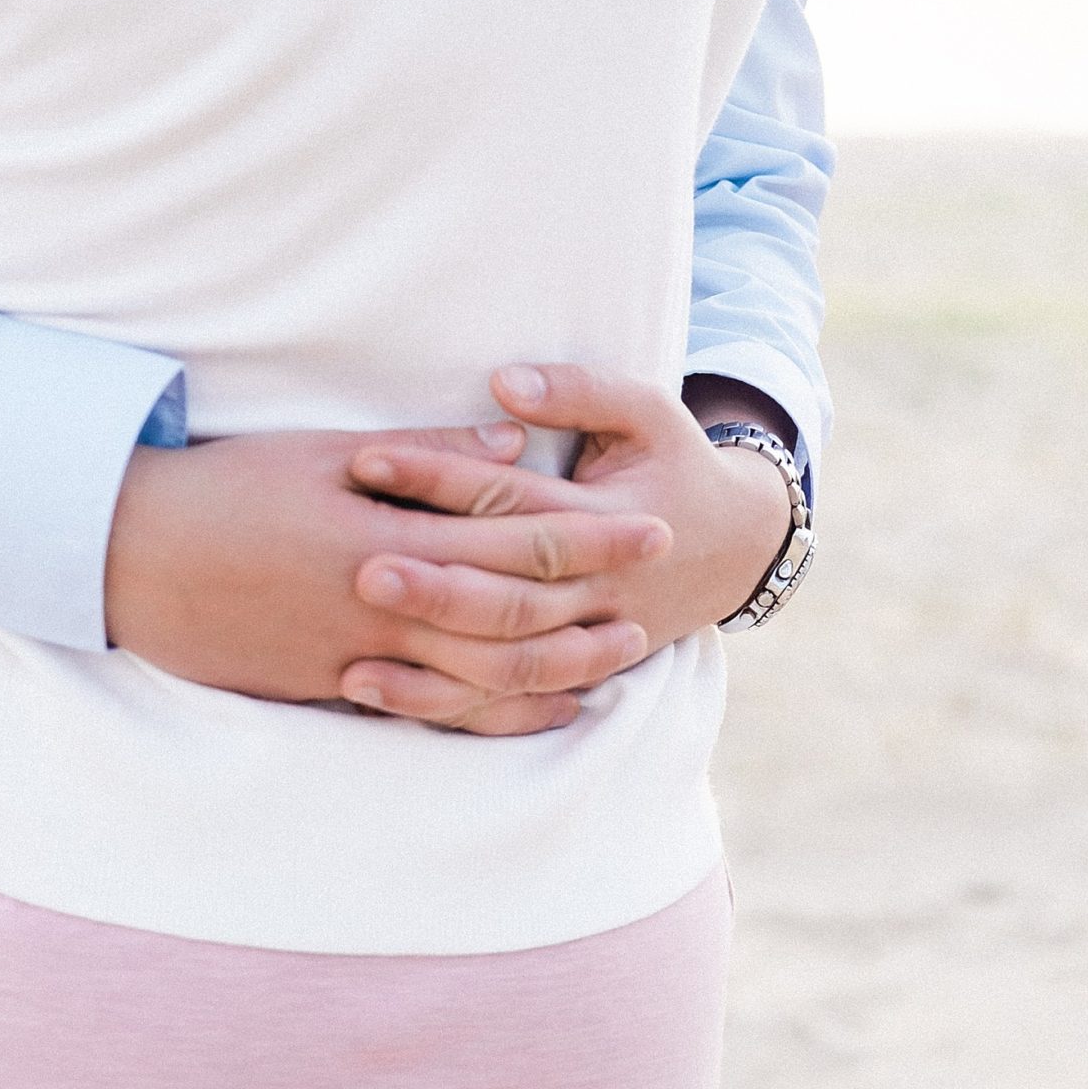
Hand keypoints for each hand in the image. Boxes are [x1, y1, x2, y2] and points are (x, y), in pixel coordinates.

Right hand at [105, 422, 672, 734]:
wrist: (125, 555)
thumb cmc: (225, 487)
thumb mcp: (324, 453)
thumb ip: (428, 456)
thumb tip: (515, 448)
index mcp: (387, 534)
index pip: (514, 540)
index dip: (591, 539)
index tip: (650, 528)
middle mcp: (381, 605)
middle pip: (511, 620)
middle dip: (590, 614)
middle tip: (653, 608)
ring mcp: (356, 658)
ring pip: (478, 681)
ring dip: (554, 674)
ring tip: (611, 666)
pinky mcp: (330, 689)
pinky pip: (428, 714)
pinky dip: (489, 715)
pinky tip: (533, 711)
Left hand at [336, 365, 794, 695]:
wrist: (736, 546)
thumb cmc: (673, 464)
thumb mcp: (648, 411)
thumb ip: (580, 391)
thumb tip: (504, 384)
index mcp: (609, 517)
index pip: (513, 501)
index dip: (441, 479)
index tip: (366, 462)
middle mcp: (599, 590)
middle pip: (510, 597)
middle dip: (435, 588)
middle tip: (357, 569)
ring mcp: (587, 639)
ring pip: (507, 664)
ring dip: (431, 662)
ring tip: (350, 654)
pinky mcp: (571, 671)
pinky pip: (503, 700)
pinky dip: (441, 703)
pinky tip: (371, 690)